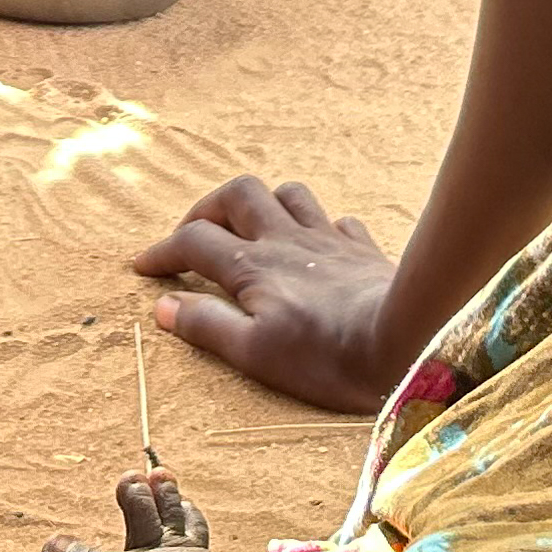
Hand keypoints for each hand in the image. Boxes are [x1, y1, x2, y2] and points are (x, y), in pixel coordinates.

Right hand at [40, 469, 269, 551]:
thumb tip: (50, 546)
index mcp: (165, 546)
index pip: (146, 511)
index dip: (137, 494)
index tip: (133, 475)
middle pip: (178, 522)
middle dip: (166, 499)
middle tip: (162, 475)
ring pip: (199, 550)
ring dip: (188, 528)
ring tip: (188, 514)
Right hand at [132, 175, 405, 413]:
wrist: (407, 338)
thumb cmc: (327, 356)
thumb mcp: (255, 354)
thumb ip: (207, 326)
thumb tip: (162, 307)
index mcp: (253, 266)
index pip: (194, 241)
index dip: (163, 251)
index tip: (144, 267)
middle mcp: (285, 240)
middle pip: (236, 195)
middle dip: (207, 208)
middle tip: (194, 236)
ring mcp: (326, 239)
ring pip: (287, 195)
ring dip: (263, 205)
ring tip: (253, 231)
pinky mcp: (361, 248)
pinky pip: (335, 220)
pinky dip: (317, 226)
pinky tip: (318, 246)